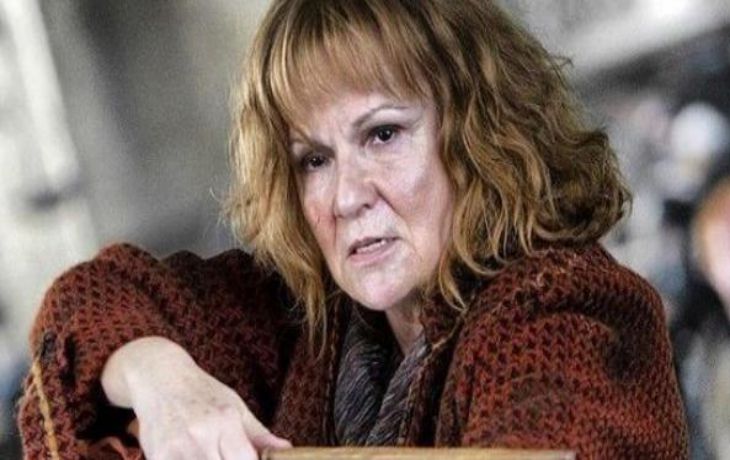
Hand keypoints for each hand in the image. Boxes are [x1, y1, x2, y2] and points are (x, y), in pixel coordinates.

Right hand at [102, 337, 290, 458]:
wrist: (160, 378)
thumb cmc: (203, 392)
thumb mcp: (235, 406)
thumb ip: (259, 433)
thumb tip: (286, 449)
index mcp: (226, 421)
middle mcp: (202, 435)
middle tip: (227, 454)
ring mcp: (177, 447)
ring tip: (212, 452)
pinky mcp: (157, 456)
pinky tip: (190, 455)